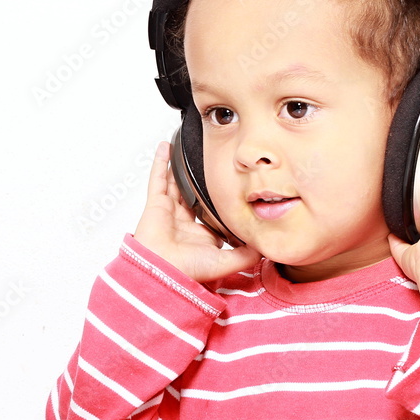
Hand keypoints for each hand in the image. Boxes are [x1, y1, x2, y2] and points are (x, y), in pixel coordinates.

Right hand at [133, 141, 260, 282]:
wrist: (163, 271)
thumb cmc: (188, 270)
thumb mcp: (226, 262)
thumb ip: (246, 254)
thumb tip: (264, 247)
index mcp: (201, 236)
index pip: (214, 215)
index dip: (222, 204)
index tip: (233, 189)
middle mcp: (185, 222)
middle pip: (194, 195)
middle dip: (200, 182)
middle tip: (209, 164)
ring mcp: (170, 211)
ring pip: (175, 184)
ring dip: (179, 168)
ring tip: (186, 151)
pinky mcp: (156, 204)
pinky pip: (157, 178)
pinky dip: (160, 162)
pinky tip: (165, 148)